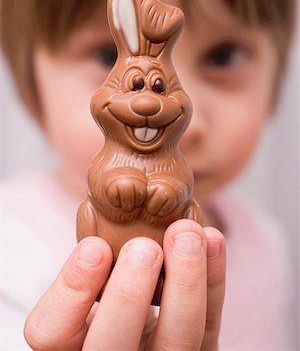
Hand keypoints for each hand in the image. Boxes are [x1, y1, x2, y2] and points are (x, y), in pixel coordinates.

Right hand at [24, 220, 225, 350]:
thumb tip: (102, 229)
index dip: (71, 291)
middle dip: (129, 295)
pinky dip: (213, 280)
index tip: (93, 246)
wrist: (146, 318)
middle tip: (143, 248)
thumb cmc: (107, 292)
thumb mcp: (85, 280)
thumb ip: (86, 263)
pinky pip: (211, 321)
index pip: (55, 332)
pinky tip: (211, 240)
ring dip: (186, 283)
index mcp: (74, 341)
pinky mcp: (201, 349)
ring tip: (187, 233)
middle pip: (115, 345)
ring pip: (178, 339)